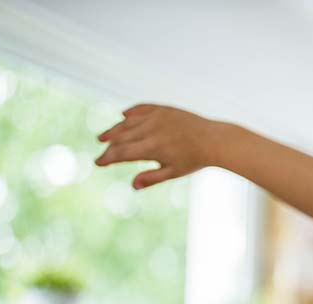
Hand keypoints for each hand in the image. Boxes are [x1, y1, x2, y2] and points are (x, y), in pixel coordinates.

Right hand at [96, 104, 222, 188]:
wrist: (214, 140)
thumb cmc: (194, 160)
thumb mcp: (173, 172)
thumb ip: (151, 178)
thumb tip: (133, 185)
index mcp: (151, 147)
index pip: (121, 153)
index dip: (107, 158)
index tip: (98, 162)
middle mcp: (150, 129)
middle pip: (121, 137)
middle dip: (109, 146)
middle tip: (102, 152)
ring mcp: (156, 117)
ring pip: (128, 122)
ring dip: (115, 129)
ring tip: (104, 137)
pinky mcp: (163, 109)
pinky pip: (142, 108)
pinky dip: (131, 113)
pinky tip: (123, 116)